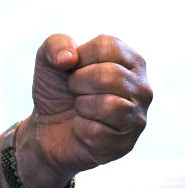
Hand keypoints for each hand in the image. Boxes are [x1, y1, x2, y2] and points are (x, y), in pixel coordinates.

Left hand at [10, 34, 151, 187]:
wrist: (46, 129)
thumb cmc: (57, 91)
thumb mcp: (48, 60)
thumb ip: (56, 44)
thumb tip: (69, 58)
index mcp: (130, 61)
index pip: (108, 45)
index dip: (80, 57)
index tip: (74, 69)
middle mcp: (141, 87)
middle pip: (111, 74)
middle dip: (78, 82)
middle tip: (74, 90)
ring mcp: (137, 117)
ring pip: (110, 103)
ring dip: (82, 104)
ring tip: (80, 108)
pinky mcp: (125, 143)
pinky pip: (100, 130)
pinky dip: (81, 126)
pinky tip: (82, 127)